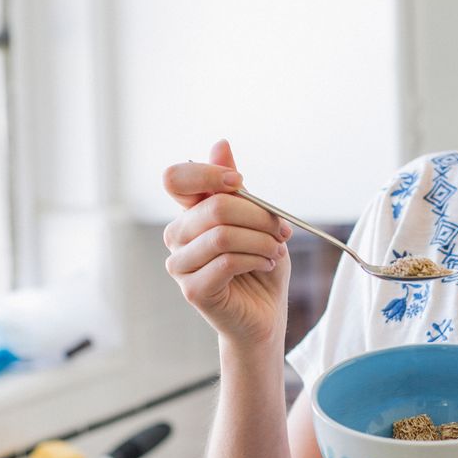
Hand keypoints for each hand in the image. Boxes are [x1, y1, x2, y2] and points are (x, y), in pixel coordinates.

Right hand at [162, 139, 293, 349]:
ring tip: (276, 250)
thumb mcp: (256, 218)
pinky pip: (226, 262)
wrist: (266, 313)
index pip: (175, 178)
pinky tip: (266, 265)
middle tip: (282, 231)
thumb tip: (220, 144)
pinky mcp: (192, 290)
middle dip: (259, 216)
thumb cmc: (260, 262)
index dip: (207, 174)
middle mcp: (177, 236)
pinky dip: (255, 259)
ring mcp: (180, 264)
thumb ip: (235, 187)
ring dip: (261, 241)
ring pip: (222, 236)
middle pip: (214, 207)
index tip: (240, 183)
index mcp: (189, 213)